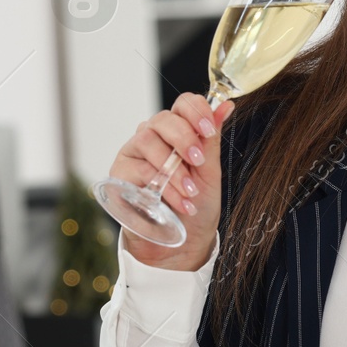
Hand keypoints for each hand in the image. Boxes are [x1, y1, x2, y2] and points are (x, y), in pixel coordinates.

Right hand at [108, 93, 234, 271]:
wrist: (182, 242)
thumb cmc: (196, 205)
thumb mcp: (210, 172)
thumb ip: (211, 140)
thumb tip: (226, 106)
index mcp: (177, 131)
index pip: (182, 104)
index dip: (195, 110)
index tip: (209, 129)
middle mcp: (153, 137)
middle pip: (162, 119)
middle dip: (184, 137)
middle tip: (199, 160)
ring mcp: (134, 153)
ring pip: (147, 141)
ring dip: (174, 167)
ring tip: (191, 191)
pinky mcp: (120, 174)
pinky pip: (140, 170)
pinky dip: (165, 187)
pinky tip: (182, 202)